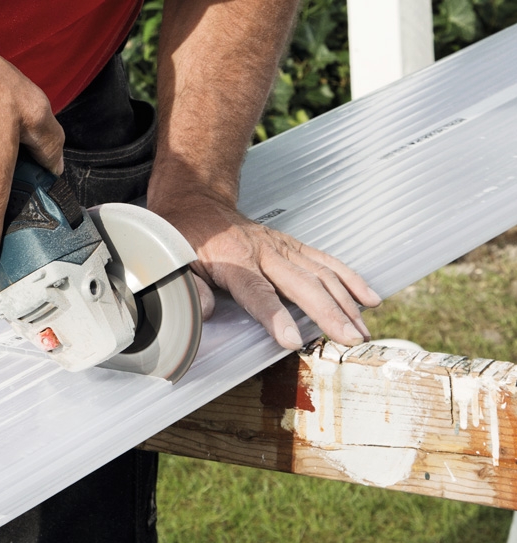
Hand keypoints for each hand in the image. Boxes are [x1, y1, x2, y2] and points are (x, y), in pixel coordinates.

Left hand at [150, 186, 381, 349]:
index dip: (275, 317)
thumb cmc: (184, 238)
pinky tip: (369, 298)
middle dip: (328, 314)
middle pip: (302, 285)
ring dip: (345, 303)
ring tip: (361, 331)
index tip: (291, 340)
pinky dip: (350, 279)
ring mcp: (282, 247)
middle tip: (348, 340)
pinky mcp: (292, 246)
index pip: (258, 293)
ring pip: (321, 274)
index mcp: (233, 261)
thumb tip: (206, 311)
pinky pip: (326, 261)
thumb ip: (189, 289)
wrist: (196, 202)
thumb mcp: (174, 263)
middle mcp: (264, 252)